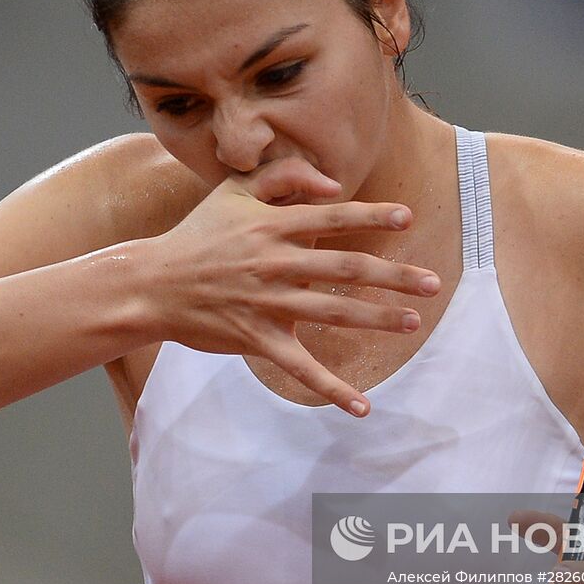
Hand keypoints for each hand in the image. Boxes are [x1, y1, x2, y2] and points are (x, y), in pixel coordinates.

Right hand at [142, 156, 441, 415]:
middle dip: (392, 276)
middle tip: (433, 283)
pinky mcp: (255, 338)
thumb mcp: (233, 190)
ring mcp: (265, 302)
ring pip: (331, 313)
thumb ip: (283, 176)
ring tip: (412, 322)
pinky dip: (331, 389)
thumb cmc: (198, 234)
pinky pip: (300, 367)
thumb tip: (333, 185)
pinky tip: (362, 406)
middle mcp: (273, 262)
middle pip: (344, 268)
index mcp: (271, 225)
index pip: (331, 217)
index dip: (370, 217)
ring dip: (374, 319)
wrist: (150, 284)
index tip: (408, 218)